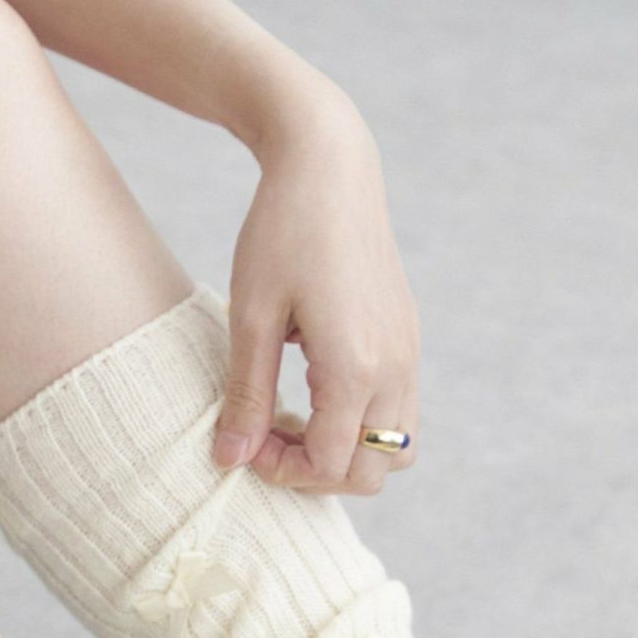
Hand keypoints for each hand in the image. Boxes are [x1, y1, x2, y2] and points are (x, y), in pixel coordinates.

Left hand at [214, 93, 419, 493]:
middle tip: (267, 438)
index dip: (281, 471)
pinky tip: (316, 396)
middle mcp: (395, 368)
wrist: (329, 163)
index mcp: (355, 367)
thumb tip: (229, 461)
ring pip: (395, 453)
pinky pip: (400, 416)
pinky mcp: (407, 340)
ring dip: (345, 455)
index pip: (328, 464)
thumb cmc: (280, 232)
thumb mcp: (249, 317)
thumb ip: (246, 396)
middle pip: (370, 473)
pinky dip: (361, 427)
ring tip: (294, 423)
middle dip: (315, 473)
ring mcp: (409, 355)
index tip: (244, 441)